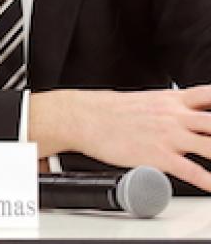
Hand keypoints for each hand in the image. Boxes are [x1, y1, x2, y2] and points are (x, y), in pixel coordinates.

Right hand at [30, 85, 210, 190]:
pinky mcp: (158, 156)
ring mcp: (168, 136)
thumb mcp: (146, 101)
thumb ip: (171, 108)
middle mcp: (175, 116)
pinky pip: (191, 170)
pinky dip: (208, 181)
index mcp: (172, 100)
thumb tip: (185, 113)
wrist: (82, 117)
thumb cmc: (110, 111)